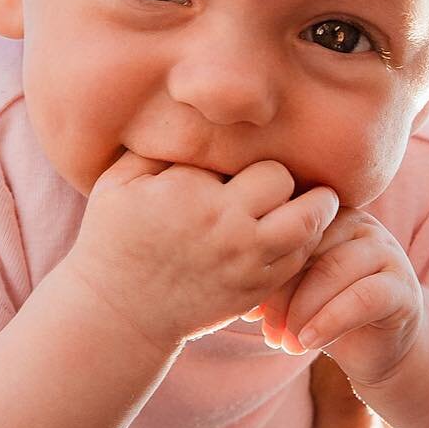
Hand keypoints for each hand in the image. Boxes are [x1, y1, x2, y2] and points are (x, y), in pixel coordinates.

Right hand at [65, 150, 339, 351]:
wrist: (118, 312)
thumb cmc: (113, 241)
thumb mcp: (118, 183)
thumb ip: (155, 147)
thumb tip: (191, 114)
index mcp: (191, 191)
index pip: (245, 155)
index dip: (248, 155)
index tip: (240, 163)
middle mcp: (225, 226)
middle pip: (283, 182)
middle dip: (279, 178)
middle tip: (274, 180)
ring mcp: (244, 262)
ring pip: (307, 224)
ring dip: (314, 208)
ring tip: (315, 199)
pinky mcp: (254, 290)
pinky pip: (300, 260)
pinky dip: (306, 242)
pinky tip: (297, 232)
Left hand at [245, 208, 424, 385]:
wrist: (378, 348)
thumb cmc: (326, 313)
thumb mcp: (294, 290)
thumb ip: (271, 276)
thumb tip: (231, 290)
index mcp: (328, 215)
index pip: (289, 228)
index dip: (262, 268)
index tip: (248, 309)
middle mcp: (360, 224)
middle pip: (309, 246)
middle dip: (281, 292)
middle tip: (266, 329)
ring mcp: (386, 252)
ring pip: (333, 270)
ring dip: (302, 312)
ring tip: (284, 342)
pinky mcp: (403, 288)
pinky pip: (364, 297)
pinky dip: (330, 322)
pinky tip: (307, 344)